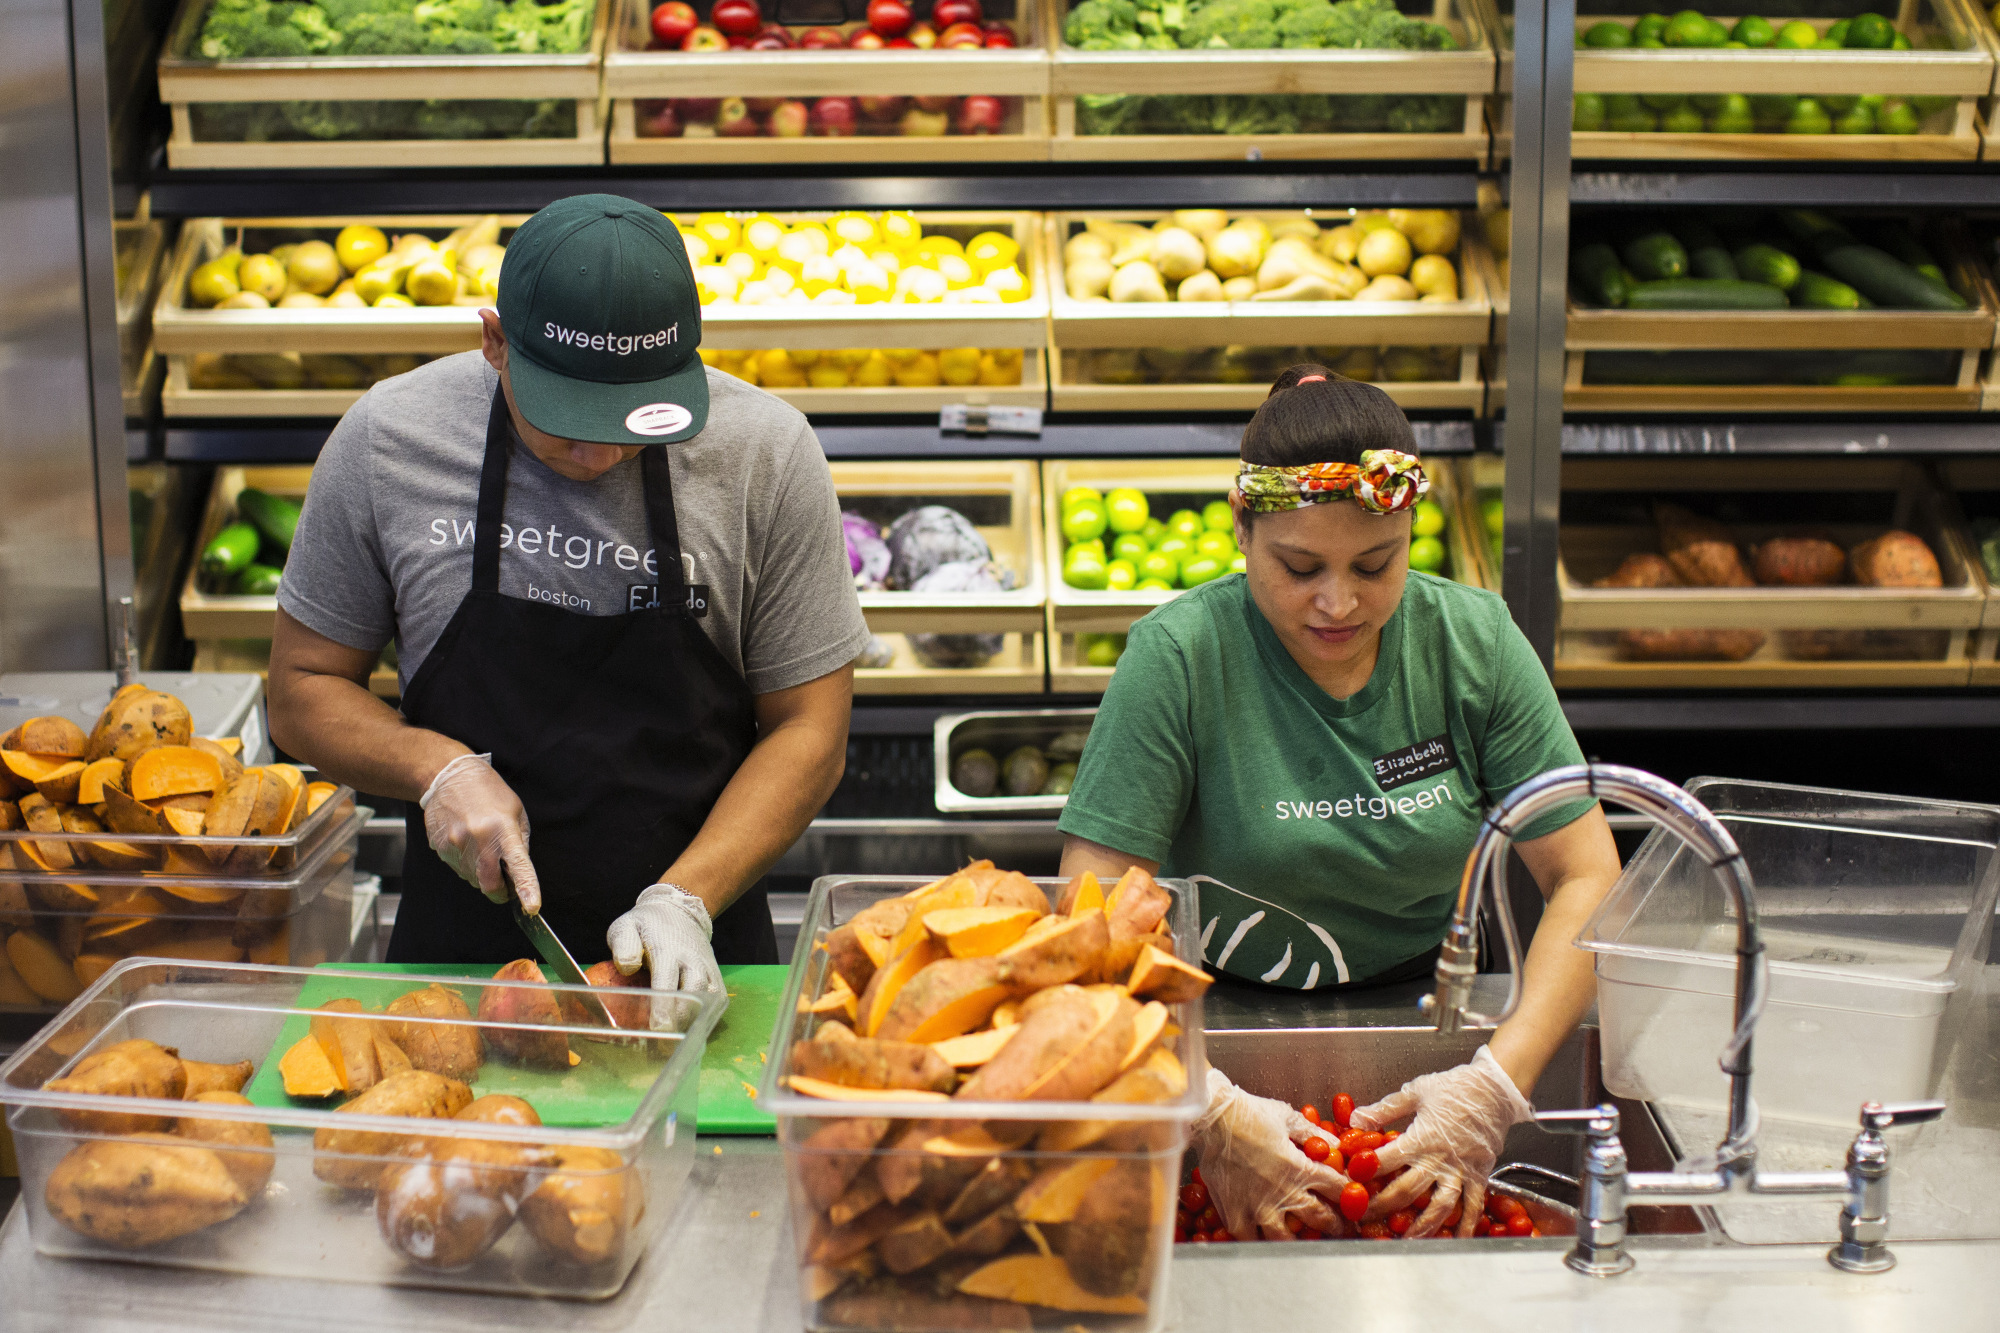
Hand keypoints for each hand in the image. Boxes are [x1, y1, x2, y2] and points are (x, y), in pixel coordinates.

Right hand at [419, 753, 538, 912]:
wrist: (448, 777)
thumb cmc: (487, 792)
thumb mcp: (515, 812)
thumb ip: (519, 843)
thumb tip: (518, 873)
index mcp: (502, 830)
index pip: (518, 866)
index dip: (526, 889)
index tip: (531, 907)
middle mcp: (478, 841)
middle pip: (490, 885)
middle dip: (500, 891)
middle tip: (506, 883)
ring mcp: (455, 846)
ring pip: (473, 879)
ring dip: (482, 873)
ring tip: (481, 845)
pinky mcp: (440, 848)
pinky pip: (458, 868)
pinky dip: (466, 863)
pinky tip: (466, 841)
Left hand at [606, 883, 722, 1031]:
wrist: (679, 910)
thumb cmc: (647, 924)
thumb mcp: (627, 926)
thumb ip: (624, 944)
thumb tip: (627, 968)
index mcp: (667, 948)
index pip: (667, 980)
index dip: (664, 1006)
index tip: (658, 1028)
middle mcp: (691, 959)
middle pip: (693, 992)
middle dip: (680, 1019)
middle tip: (665, 1041)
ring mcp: (706, 966)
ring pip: (708, 998)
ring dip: (694, 1019)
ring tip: (677, 1037)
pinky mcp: (715, 973)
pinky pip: (717, 998)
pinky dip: (707, 1014)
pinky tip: (692, 1027)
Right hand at [1191, 1068, 1349, 1239]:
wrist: (1212, 1119)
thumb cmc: (1250, 1113)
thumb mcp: (1287, 1117)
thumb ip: (1313, 1134)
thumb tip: (1335, 1144)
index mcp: (1300, 1168)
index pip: (1336, 1188)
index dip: (1349, 1195)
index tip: (1354, 1201)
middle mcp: (1283, 1193)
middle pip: (1320, 1218)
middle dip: (1336, 1225)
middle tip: (1341, 1229)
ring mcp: (1258, 1208)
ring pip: (1287, 1239)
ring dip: (1300, 1241)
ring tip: (1305, 1242)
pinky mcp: (1235, 1214)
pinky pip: (1251, 1239)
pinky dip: (1259, 1241)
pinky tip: (1263, 1239)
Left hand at [1351, 1044, 1532, 1237]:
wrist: (1494, 1091)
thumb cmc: (1455, 1088)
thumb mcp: (1415, 1092)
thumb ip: (1384, 1109)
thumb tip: (1355, 1119)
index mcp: (1420, 1138)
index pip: (1385, 1160)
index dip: (1364, 1172)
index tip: (1348, 1182)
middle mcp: (1439, 1159)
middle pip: (1406, 1190)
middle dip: (1382, 1206)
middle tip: (1364, 1218)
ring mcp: (1460, 1171)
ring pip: (1439, 1206)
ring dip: (1422, 1226)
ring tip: (1406, 1240)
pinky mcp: (1479, 1177)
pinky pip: (1472, 1206)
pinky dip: (1465, 1225)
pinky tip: (1456, 1238)